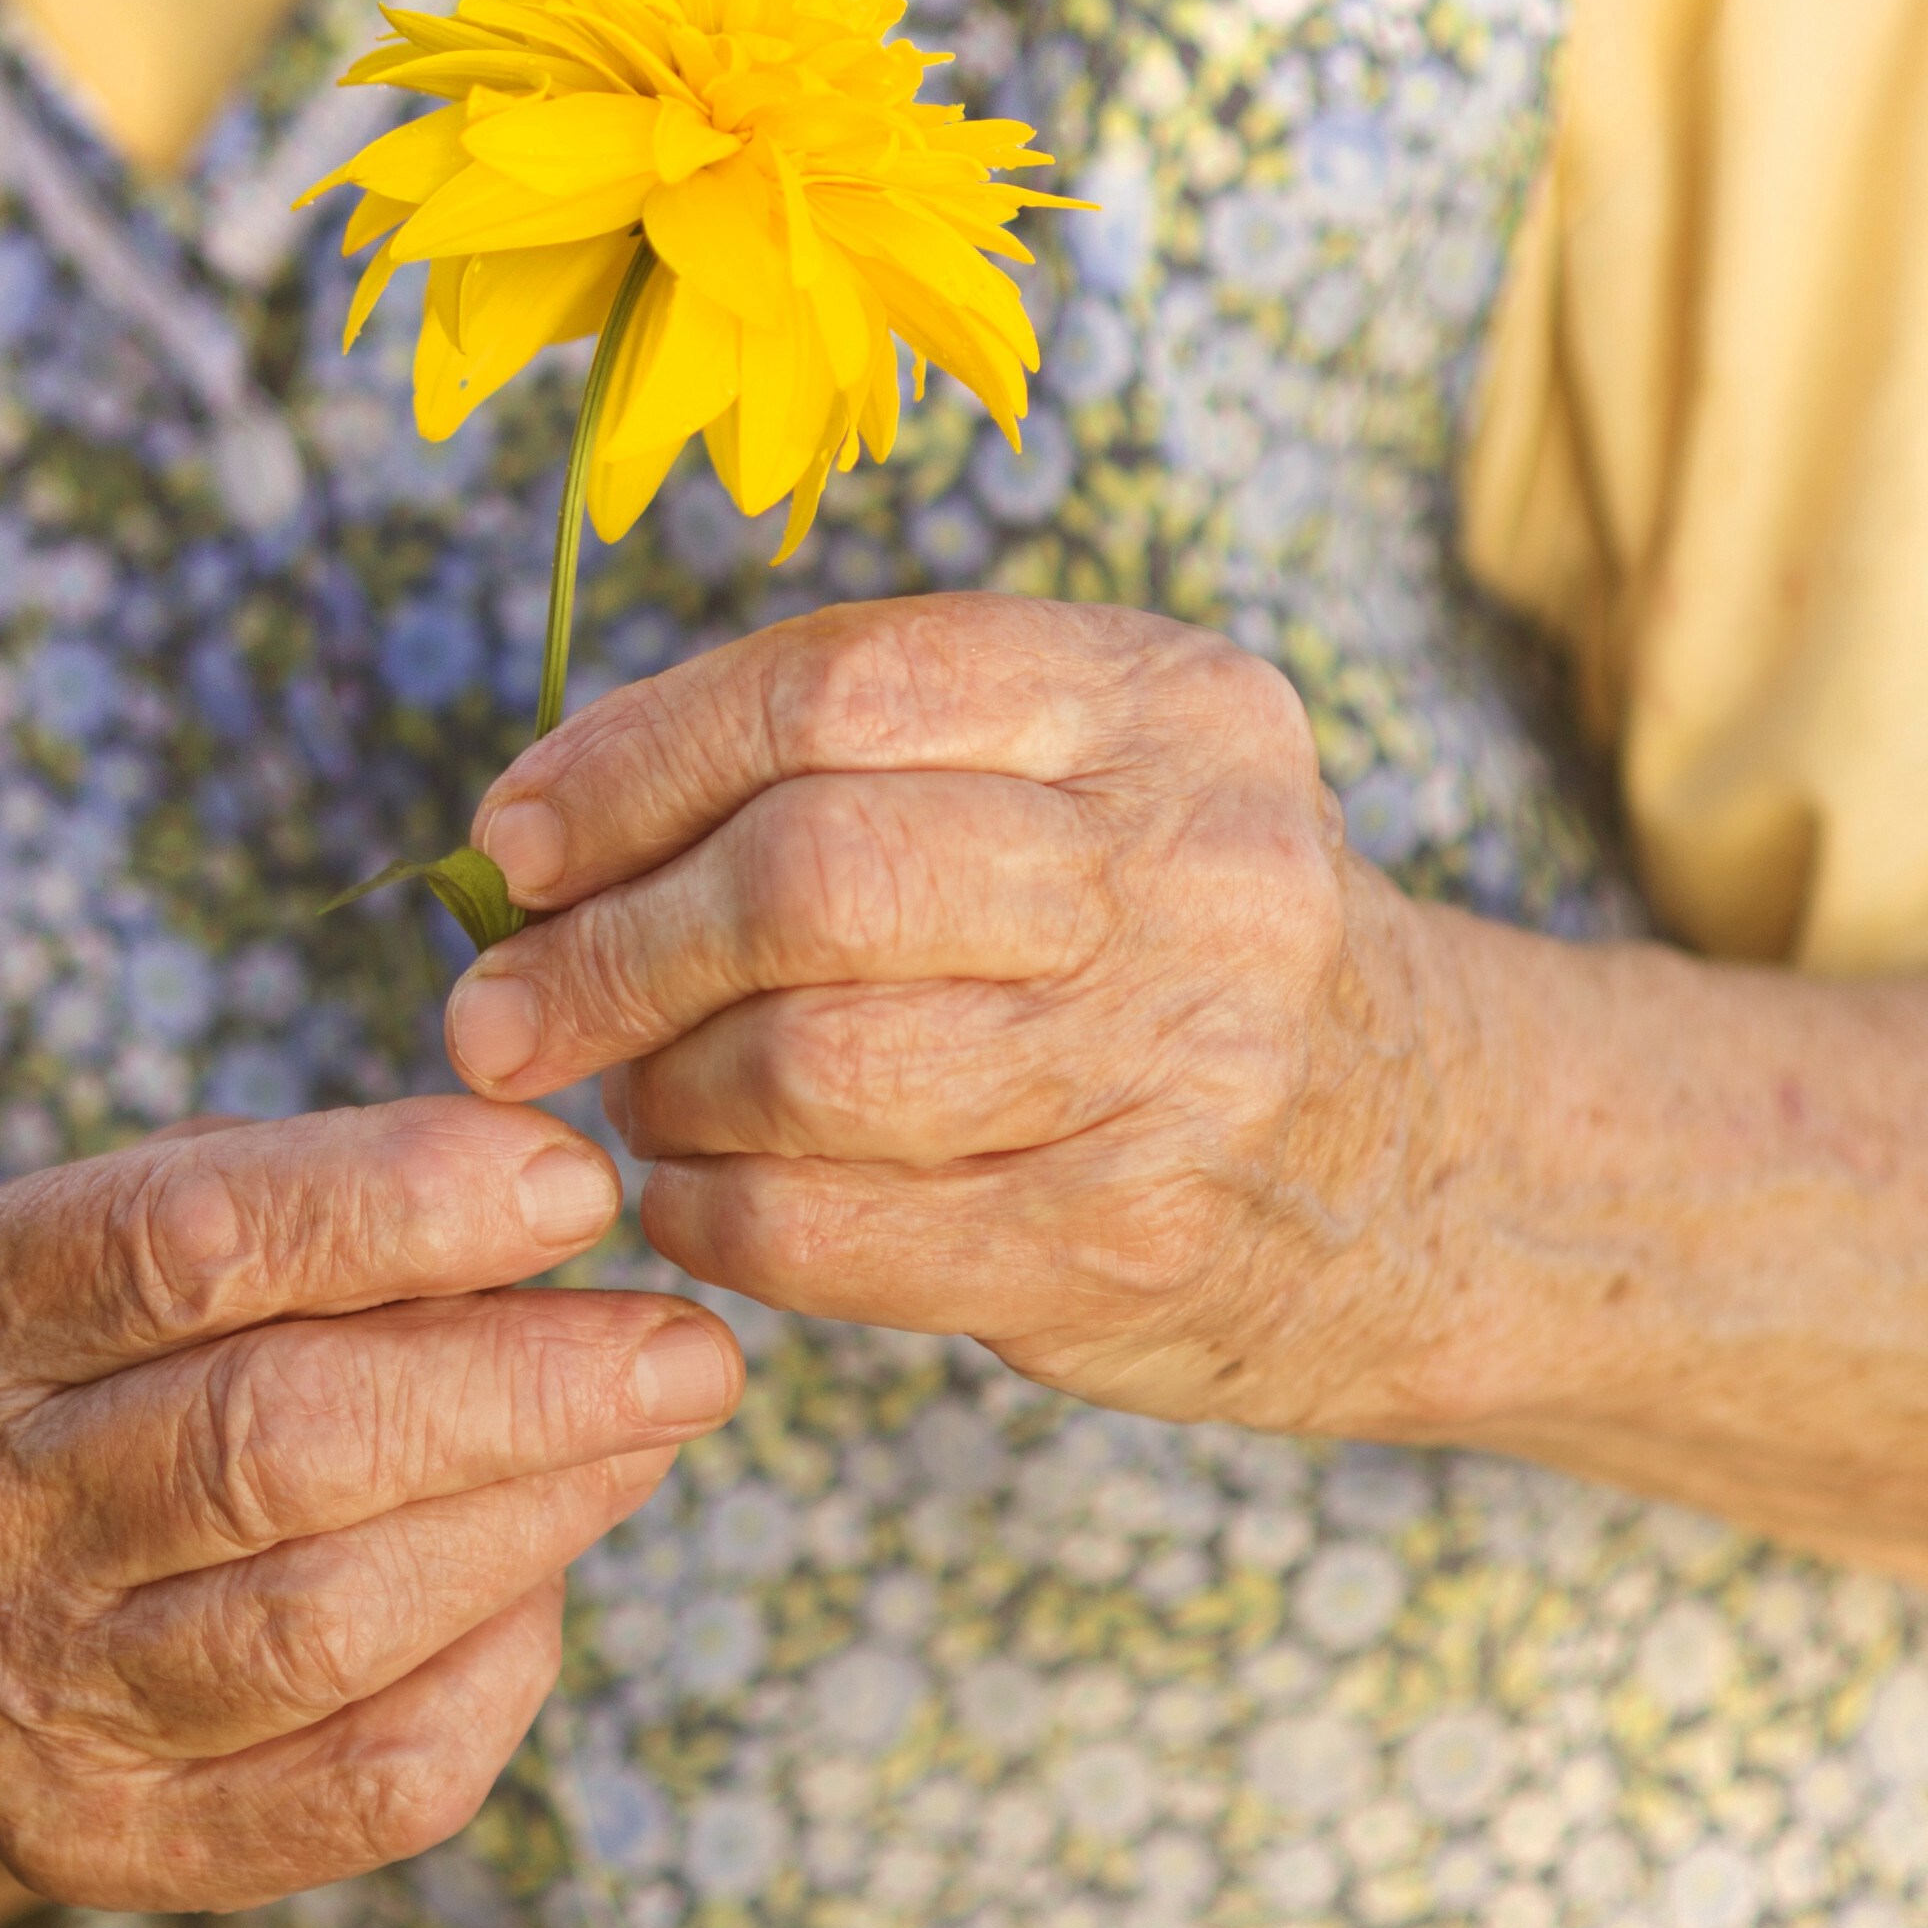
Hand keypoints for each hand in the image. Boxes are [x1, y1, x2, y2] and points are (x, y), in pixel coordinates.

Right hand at [0, 1097, 743, 1910]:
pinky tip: (543, 1585)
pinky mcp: (97, 1847)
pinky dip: (491, 1674)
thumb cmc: (73, 1386)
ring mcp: (8, 1700)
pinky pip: (361, 1781)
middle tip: (684, 1350)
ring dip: (530, 1520)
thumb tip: (537, 1190)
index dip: (397, 1203)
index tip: (575, 1184)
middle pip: (271, 1440)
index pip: (181, 1240)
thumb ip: (293, 1198)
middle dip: (515, 1386)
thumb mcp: (113, 1244)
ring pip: (328, 1619)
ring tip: (643, 1442)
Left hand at [437, 593, 1480, 1437]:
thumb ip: (836, 756)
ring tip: (640, 1093)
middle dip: (606, 949)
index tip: (514, 840)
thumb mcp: (1069, 774)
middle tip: (500, 1011)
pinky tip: (699, 1194)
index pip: (834, 686)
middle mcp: (1192, 858)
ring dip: (661, 1088)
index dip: (630, 763)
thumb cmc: (1154, 940)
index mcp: (1156, 697)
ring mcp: (1178, 1059)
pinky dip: (712, 1215)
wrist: (1427, 1162)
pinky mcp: (1129, 1241)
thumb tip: (530, 827)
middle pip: (808, 874)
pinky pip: (827, 1231)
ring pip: (804, 1063)